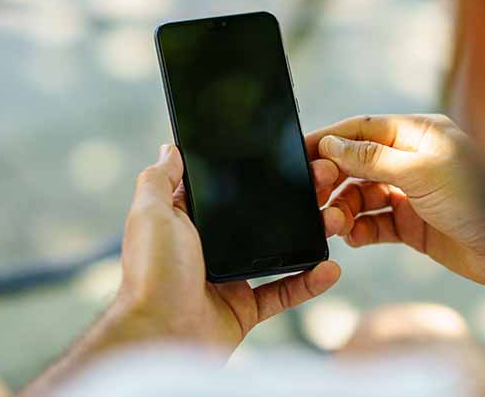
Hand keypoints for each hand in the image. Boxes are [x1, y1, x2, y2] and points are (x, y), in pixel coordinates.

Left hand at [115, 144, 340, 349]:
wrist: (160, 336)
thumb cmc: (150, 274)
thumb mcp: (150, 213)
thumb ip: (159, 178)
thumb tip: (170, 147)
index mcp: (186, 221)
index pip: (224, 188)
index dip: (251, 170)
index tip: (287, 153)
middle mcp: (208, 246)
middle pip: (258, 216)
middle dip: (293, 199)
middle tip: (322, 180)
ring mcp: (229, 278)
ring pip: (278, 250)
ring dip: (308, 235)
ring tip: (334, 219)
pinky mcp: (244, 309)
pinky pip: (283, 291)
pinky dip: (308, 282)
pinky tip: (330, 268)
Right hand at [306, 115, 484, 291]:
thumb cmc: (479, 199)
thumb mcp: (421, 171)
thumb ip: (373, 158)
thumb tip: (332, 145)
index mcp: (418, 134)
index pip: (362, 130)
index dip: (329, 140)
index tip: (299, 154)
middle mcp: (412, 160)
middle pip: (357, 163)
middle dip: (333, 179)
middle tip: (313, 197)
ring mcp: (412, 193)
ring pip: (362, 196)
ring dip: (343, 209)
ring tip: (335, 224)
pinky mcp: (413, 225)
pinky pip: (375, 224)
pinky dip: (360, 230)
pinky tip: (353, 237)